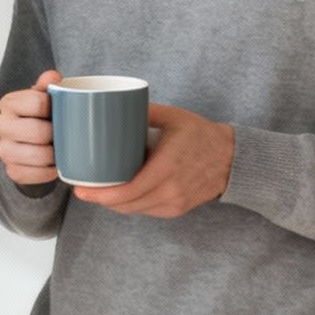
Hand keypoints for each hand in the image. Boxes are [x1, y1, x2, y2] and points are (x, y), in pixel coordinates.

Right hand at [0, 69, 60, 185]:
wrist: (28, 142)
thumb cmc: (40, 116)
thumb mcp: (44, 98)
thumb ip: (48, 85)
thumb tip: (54, 76)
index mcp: (9, 103)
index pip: (37, 102)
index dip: (54, 108)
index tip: (59, 111)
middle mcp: (1, 125)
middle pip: (38, 131)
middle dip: (55, 135)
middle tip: (61, 134)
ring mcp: (3, 149)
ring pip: (35, 155)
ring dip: (52, 155)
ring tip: (58, 151)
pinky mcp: (10, 169)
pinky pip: (32, 175)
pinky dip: (47, 172)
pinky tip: (53, 166)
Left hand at [72, 103, 232, 217]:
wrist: (234, 158)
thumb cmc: (202, 135)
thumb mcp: (174, 117)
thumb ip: (145, 111)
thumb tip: (114, 103)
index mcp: (167, 167)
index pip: (128, 191)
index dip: (101, 195)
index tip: (80, 190)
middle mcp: (171, 190)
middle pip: (126, 204)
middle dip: (100, 200)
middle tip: (81, 190)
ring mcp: (175, 202)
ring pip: (135, 210)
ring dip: (113, 204)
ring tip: (96, 192)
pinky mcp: (178, 209)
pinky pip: (147, 211)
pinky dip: (130, 205)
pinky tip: (119, 196)